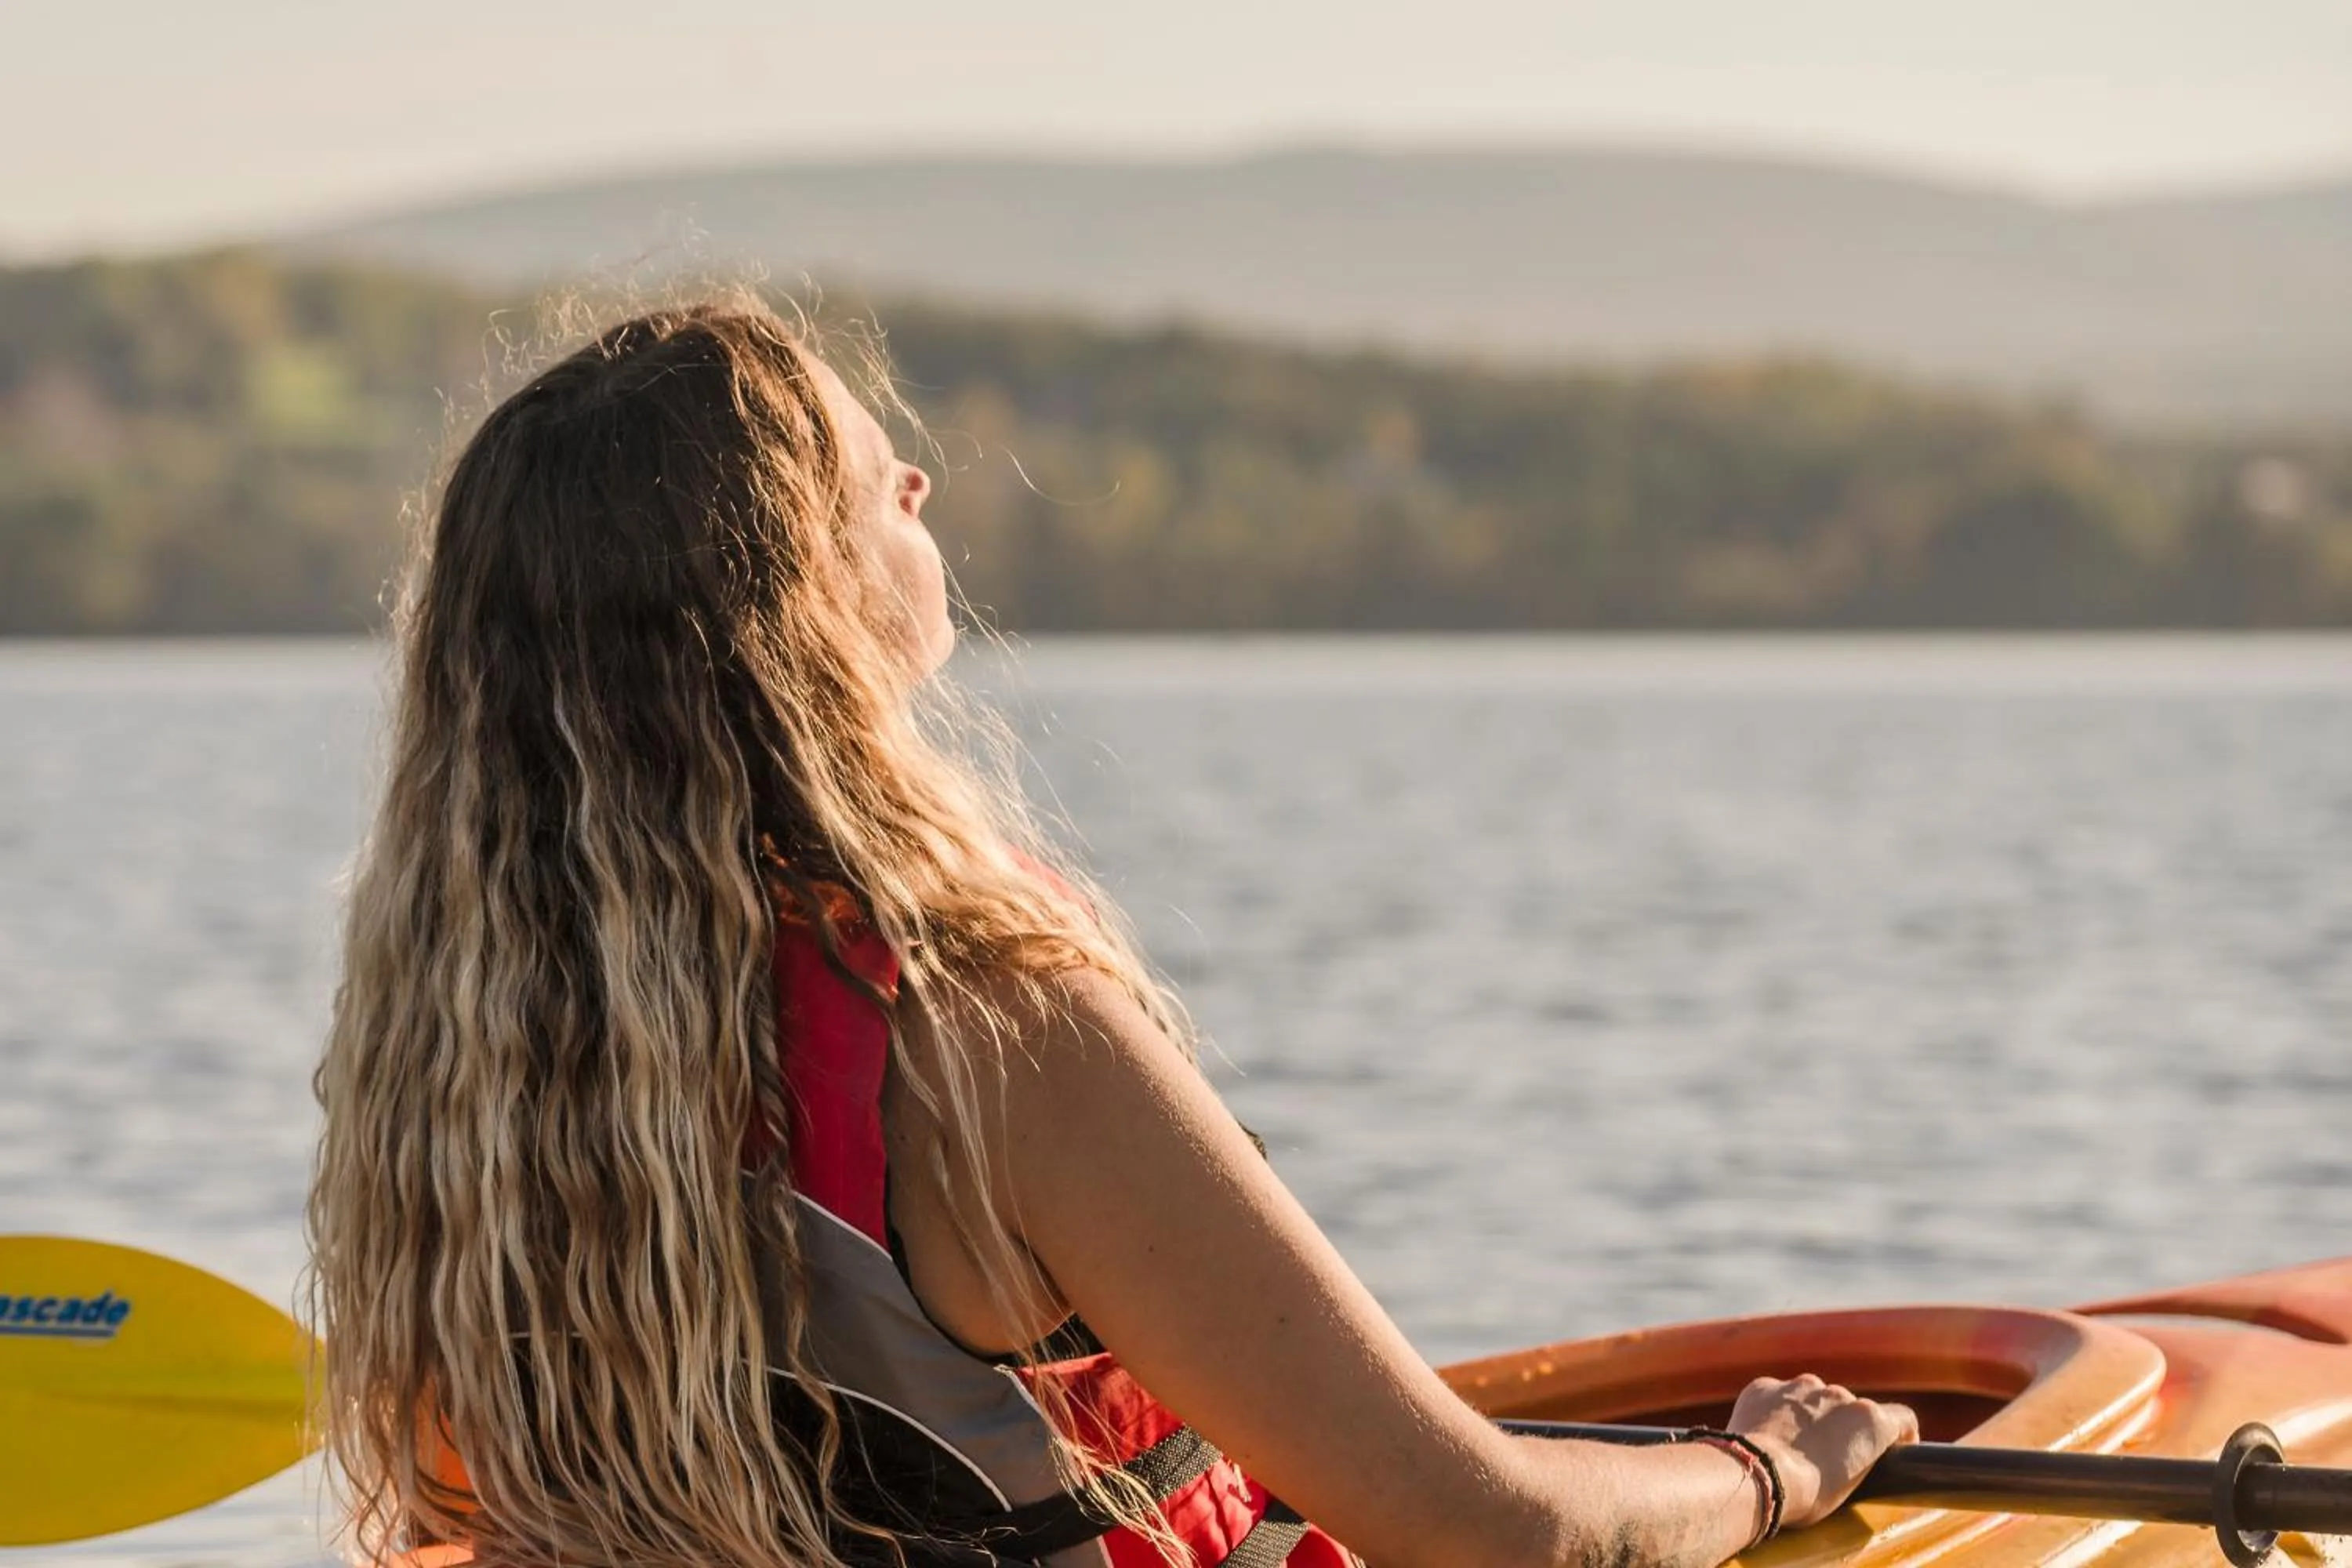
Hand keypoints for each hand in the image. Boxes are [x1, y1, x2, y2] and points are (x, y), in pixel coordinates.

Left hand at [1727, 1373, 1919, 1530]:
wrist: (1758, 1476)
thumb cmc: (1809, 1493)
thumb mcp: (1852, 1483)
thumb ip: (1858, 1456)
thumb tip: (1851, 1455)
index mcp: (1869, 1419)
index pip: (1902, 1418)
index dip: (1901, 1434)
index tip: (1893, 1448)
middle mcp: (1838, 1394)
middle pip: (1849, 1408)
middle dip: (1843, 1427)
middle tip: (1827, 1456)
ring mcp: (1800, 1387)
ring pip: (1810, 1398)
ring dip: (1807, 1416)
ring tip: (1790, 1448)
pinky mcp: (1765, 1387)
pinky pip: (1775, 1397)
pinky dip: (1774, 1412)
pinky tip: (1764, 1436)